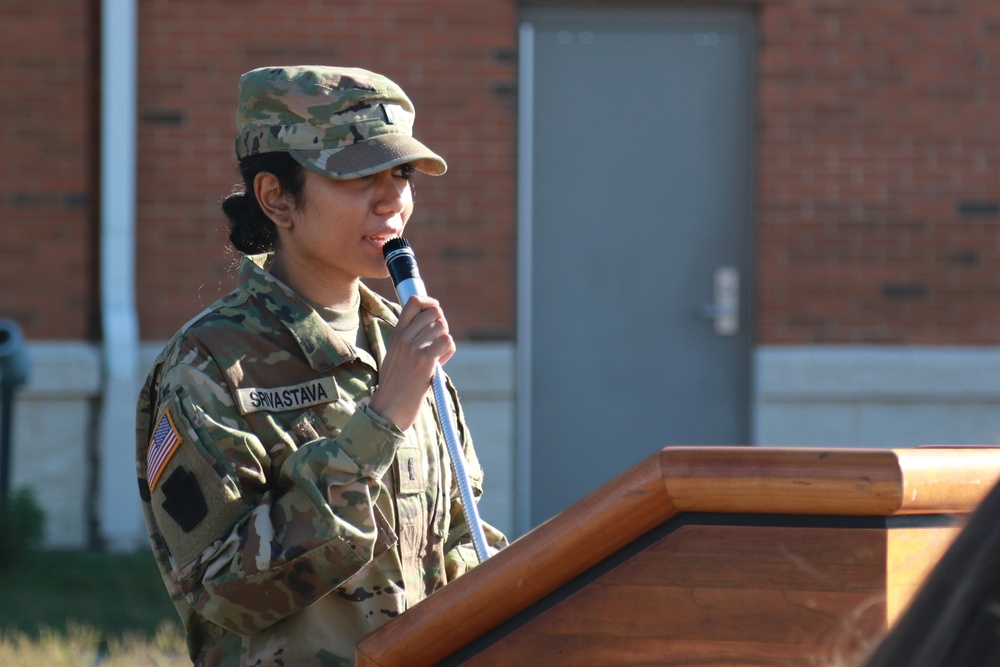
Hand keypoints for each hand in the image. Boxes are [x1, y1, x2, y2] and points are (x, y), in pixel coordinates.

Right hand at [368, 295, 455, 430]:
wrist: (388, 409)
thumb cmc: (395, 386)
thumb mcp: (396, 356)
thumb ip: (410, 340)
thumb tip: (435, 327)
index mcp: (396, 334)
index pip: (414, 302)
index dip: (429, 302)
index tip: (435, 312)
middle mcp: (404, 337)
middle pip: (434, 312)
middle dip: (441, 325)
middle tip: (437, 342)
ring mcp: (414, 348)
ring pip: (442, 327)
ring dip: (445, 340)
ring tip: (437, 356)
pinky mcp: (425, 360)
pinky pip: (447, 342)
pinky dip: (448, 351)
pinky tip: (439, 363)